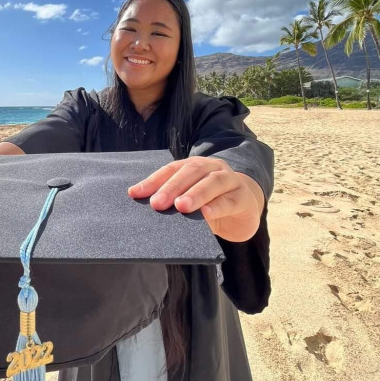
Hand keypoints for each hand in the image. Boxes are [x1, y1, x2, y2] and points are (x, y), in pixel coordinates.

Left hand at [127, 156, 264, 242]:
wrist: (245, 208)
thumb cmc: (211, 204)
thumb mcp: (192, 202)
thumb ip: (175, 202)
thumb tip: (150, 210)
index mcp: (195, 166)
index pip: (171, 169)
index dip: (153, 181)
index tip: (135, 193)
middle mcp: (212, 168)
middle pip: (191, 172)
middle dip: (172, 187)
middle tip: (158, 203)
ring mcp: (231, 180)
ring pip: (213, 182)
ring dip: (196, 193)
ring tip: (181, 206)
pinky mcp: (244, 197)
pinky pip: (231, 200)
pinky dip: (218, 206)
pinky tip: (207, 214)